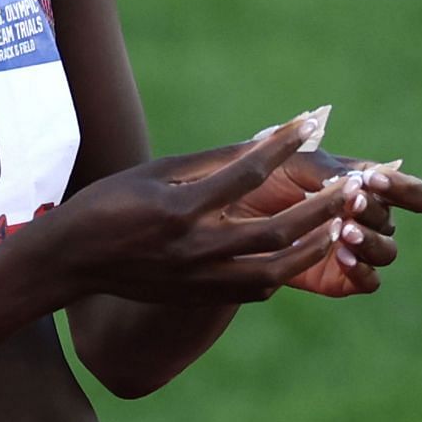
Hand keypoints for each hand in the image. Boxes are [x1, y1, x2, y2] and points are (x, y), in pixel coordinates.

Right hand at [39, 125, 351, 304]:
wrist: (73, 260)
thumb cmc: (109, 204)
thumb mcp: (156, 173)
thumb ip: (210, 164)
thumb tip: (259, 145)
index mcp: (183, 210)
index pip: (248, 173)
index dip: (282, 145)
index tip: (309, 124)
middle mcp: (196, 248)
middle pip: (277, 230)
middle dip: (320, 207)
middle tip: (349, 187)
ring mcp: (200, 279)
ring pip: (275, 269)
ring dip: (312, 245)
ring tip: (339, 223)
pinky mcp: (200, 296)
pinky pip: (255, 288)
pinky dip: (282, 270)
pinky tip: (298, 250)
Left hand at [228, 112, 421, 297]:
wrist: (229, 215)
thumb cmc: (264, 177)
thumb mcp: (294, 163)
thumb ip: (328, 170)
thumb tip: (359, 182)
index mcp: (366, 186)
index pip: (411, 192)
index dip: (404, 188)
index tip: (373, 181)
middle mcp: (368, 219)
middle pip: (393, 220)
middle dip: (374, 211)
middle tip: (352, 203)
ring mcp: (356, 249)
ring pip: (386, 251)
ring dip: (372, 241)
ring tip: (346, 232)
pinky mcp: (340, 278)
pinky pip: (369, 282)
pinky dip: (362, 270)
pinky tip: (343, 257)